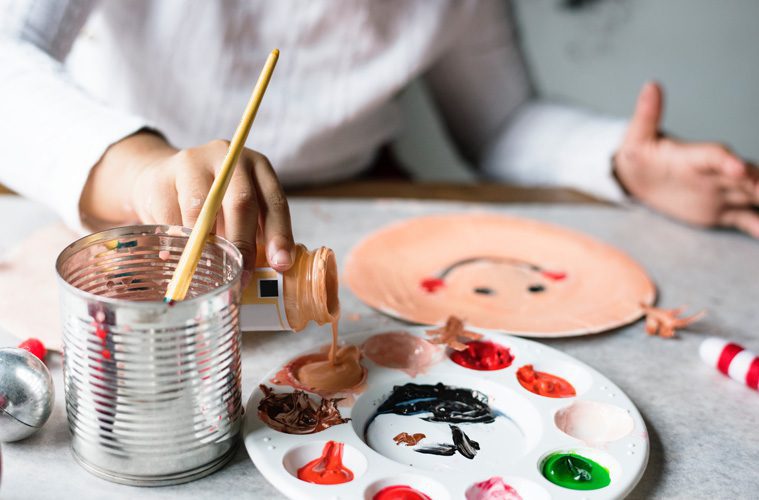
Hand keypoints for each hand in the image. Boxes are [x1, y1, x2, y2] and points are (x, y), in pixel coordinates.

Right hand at [80, 131, 294, 272]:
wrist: (161, 178)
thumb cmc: (212, 202)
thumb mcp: (240, 210)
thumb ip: (255, 234)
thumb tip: (267, 272)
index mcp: (257, 167)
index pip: (274, 202)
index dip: (279, 235)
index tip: (280, 264)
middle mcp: (228, 158)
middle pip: (241, 202)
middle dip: (243, 244)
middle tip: (242, 276)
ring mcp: (192, 164)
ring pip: (201, 210)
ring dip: (206, 246)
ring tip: (208, 271)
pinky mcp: (161, 178)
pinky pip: (171, 218)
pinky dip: (177, 244)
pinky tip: (178, 259)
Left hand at [614, 82, 758, 236]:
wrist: (639, 176)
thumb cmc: (638, 155)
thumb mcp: (636, 138)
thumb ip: (646, 116)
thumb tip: (650, 85)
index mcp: (695, 156)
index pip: (715, 156)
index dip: (727, 161)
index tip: (737, 168)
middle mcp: (716, 173)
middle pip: (746, 176)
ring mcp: (722, 191)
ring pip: (753, 196)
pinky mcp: (721, 211)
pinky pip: (746, 219)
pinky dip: (758, 226)